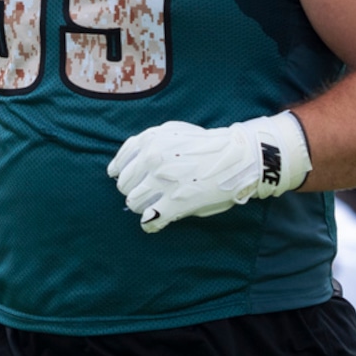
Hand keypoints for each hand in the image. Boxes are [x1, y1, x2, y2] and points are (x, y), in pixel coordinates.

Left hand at [106, 112, 310, 232]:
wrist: (236, 156)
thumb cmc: (206, 145)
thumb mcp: (173, 132)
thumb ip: (149, 144)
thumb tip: (125, 167)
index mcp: (149, 140)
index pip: (119, 164)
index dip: (123, 175)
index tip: (130, 181)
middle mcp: (151, 158)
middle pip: (124, 185)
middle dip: (135, 191)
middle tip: (150, 194)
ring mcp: (162, 181)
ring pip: (133, 203)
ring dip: (143, 207)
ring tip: (156, 205)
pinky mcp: (174, 202)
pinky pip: (149, 219)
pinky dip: (151, 223)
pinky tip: (157, 221)